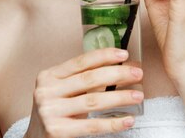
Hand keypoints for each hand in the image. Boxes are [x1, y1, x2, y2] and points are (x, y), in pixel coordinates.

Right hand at [24, 48, 143, 137]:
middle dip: (117, 74)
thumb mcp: (62, 91)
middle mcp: (46, 91)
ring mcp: (50, 111)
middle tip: (137, 73)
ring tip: (138, 95)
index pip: (81, 62)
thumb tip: (118, 68)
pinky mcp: (57, 131)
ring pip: (93, 101)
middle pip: (90, 79)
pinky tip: (128, 120)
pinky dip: (113, 123)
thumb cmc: (55, 112)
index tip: (124, 54)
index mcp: (48, 76)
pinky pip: (92, 126)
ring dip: (120, 97)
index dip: (104, 56)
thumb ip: (81, 80)